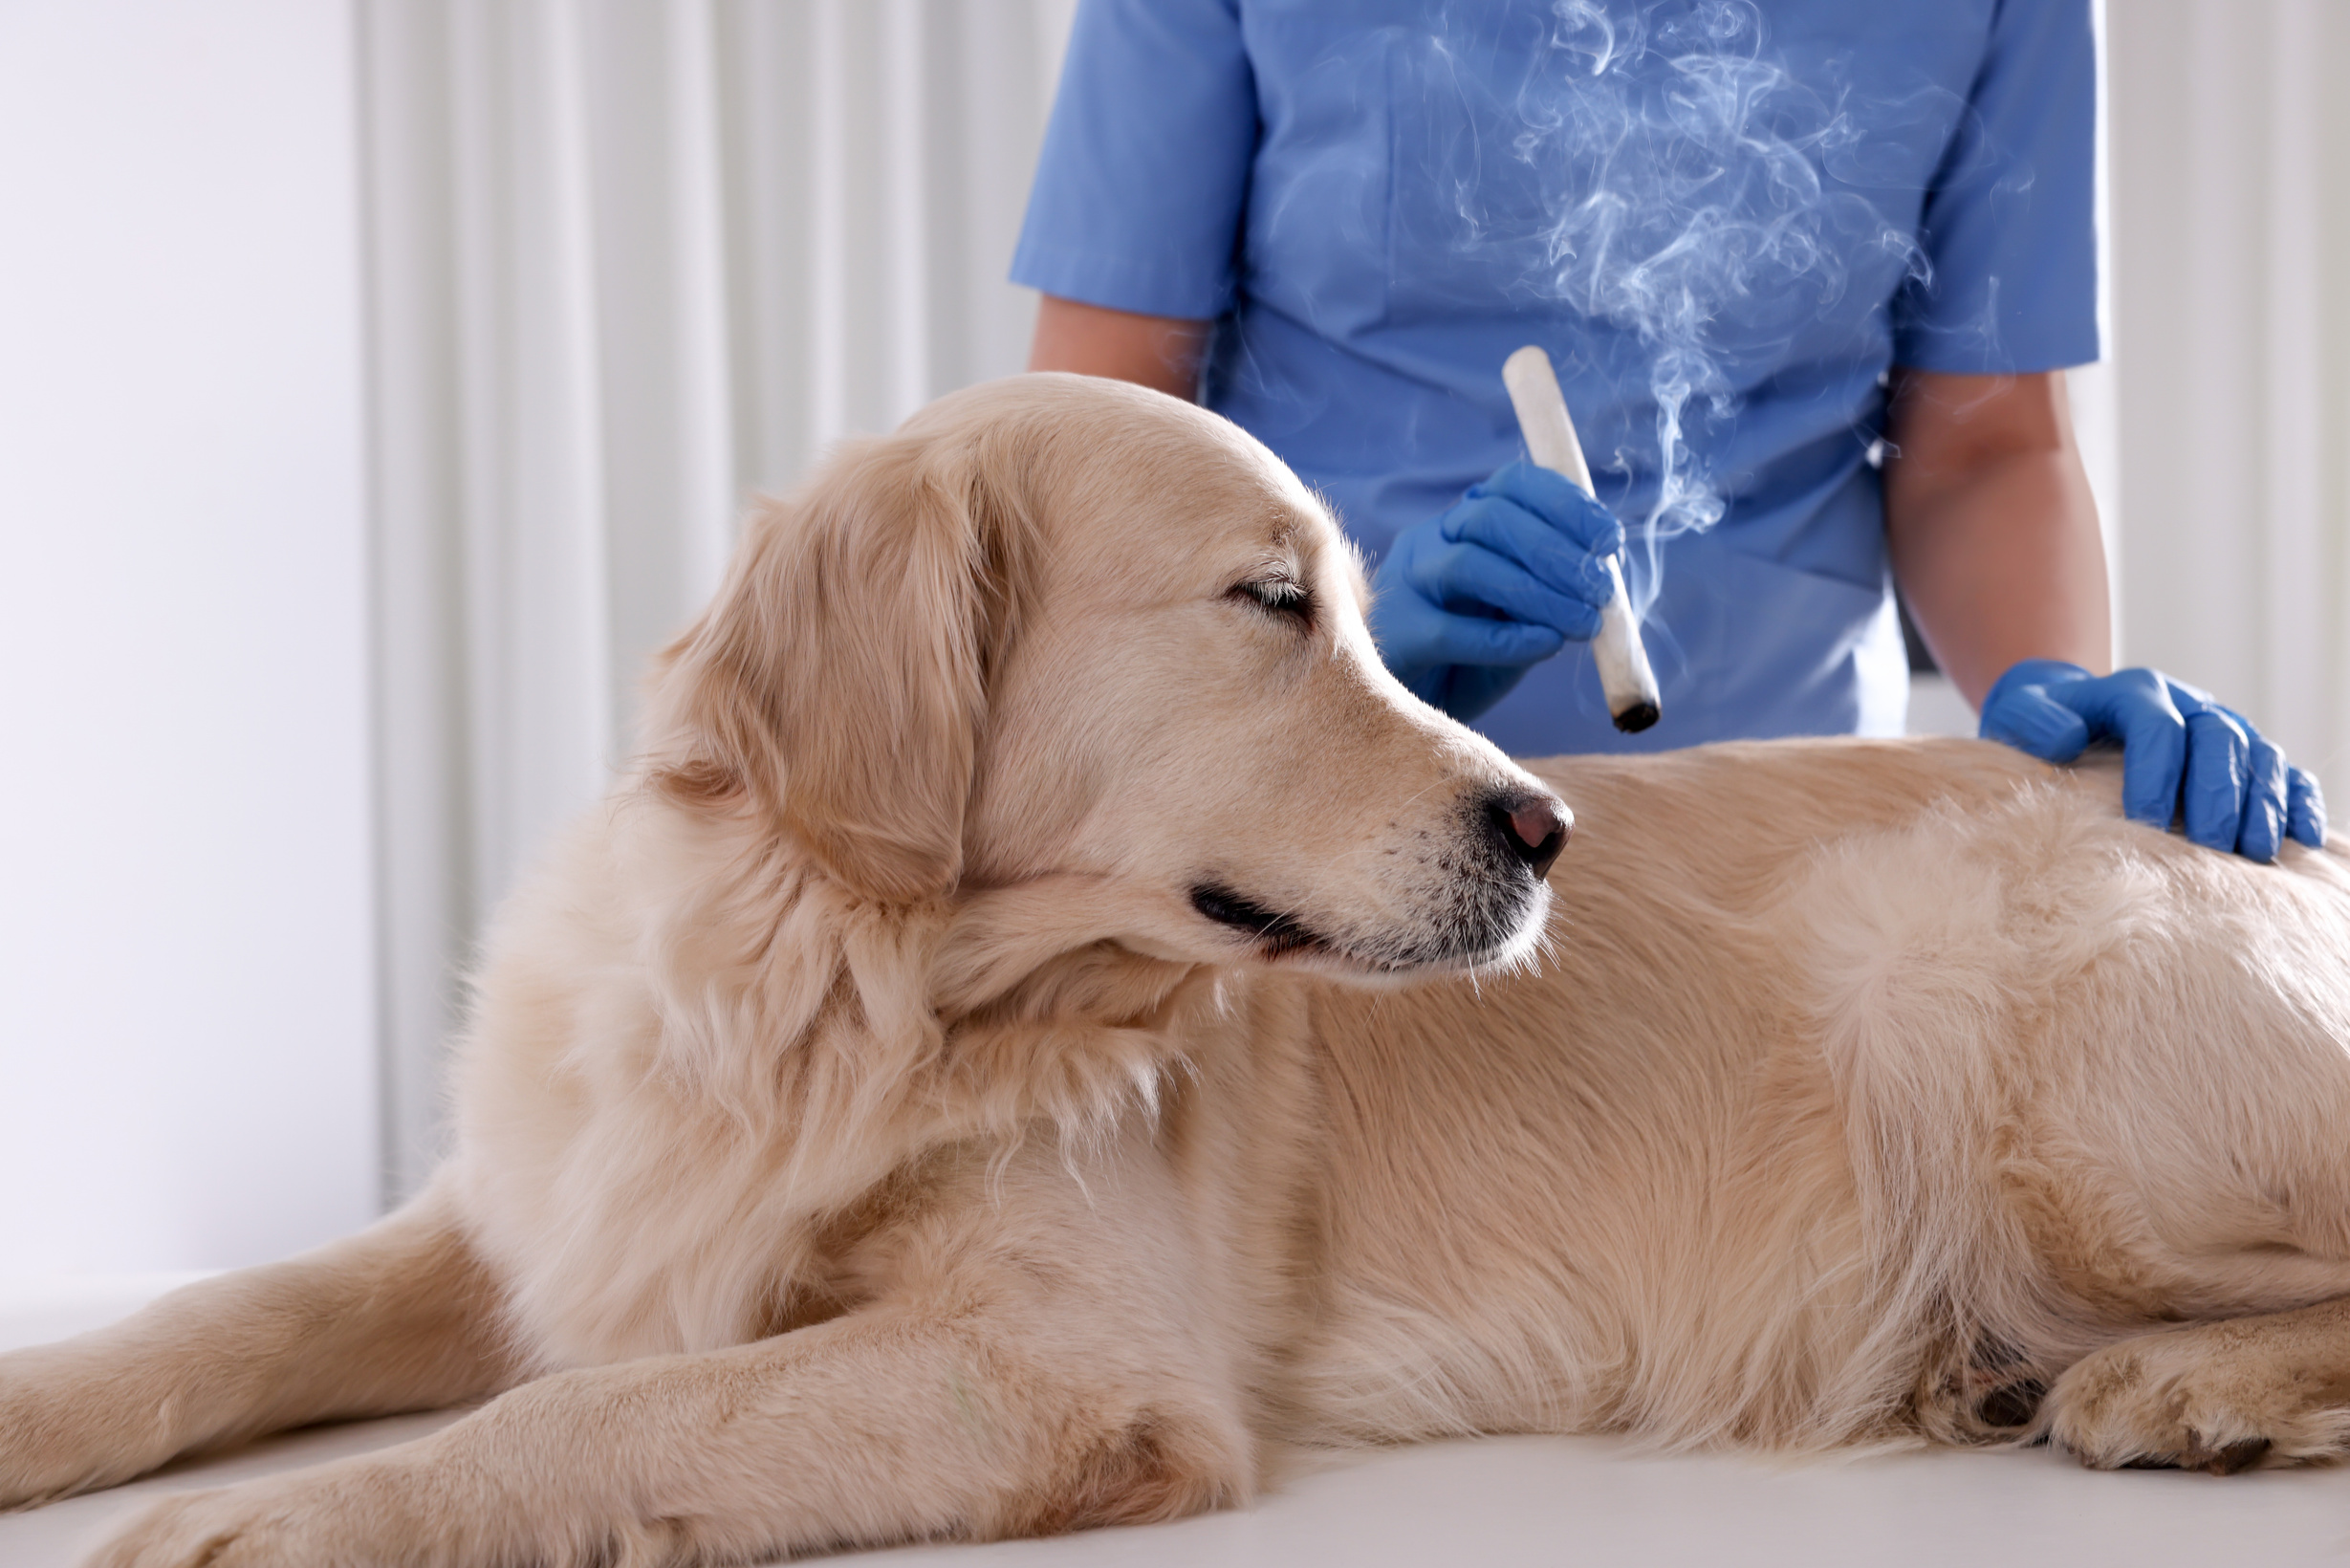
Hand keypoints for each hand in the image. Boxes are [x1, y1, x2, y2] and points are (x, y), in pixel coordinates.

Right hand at [1369, 461, 1624, 721]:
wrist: (1408, 724)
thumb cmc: (1467, 667)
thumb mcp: (1519, 624)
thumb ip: (1554, 597)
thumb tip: (1604, 582)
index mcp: (1462, 526)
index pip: (1513, 485)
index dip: (1567, 505)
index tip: (1610, 541)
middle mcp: (1429, 542)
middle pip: (1492, 516)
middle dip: (1557, 550)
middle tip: (1601, 592)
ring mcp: (1404, 584)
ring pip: (1469, 565)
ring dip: (1540, 593)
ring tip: (1584, 624)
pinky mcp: (1394, 634)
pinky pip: (1451, 630)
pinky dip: (1508, 638)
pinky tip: (1546, 647)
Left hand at [1979, 658, 2326, 860]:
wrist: (2065, 709)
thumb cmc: (2040, 721)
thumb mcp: (2018, 712)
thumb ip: (2033, 720)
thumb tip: (2067, 737)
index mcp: (2135, 692)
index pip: (2157, 724)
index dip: (2156, 770)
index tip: (2146, 819)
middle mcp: (2187, 703)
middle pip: (2217, 739)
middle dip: (2218, 793)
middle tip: (2211, 846)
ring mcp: (2221, 726)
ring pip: (2259, 754)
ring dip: (2262, 802)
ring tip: (2255, 853)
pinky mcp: (2242, 754)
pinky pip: (2284, 771)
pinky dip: (2298, 800)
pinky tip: (2301, 838)